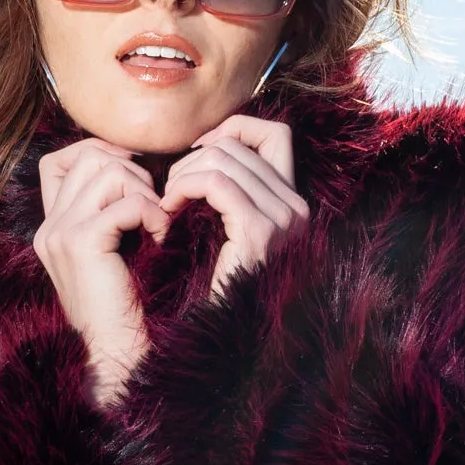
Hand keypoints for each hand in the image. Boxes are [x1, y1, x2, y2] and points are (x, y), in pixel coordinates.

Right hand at [34, 138, 169, 406]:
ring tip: (156, 226)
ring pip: (107, 171)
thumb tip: (139, 170)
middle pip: (89, 157)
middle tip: (154, 210)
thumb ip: (112, 215)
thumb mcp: (114, 254)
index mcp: (51, 228)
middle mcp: (48, 227)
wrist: (118, 356)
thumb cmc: (128, 310)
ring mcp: (60, 234)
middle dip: (133, 173)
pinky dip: (151, 213)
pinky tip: (159, 239)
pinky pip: (125, 201)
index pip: (58, 160)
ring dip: (144, 191)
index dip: (99, 155)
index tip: (135, 181)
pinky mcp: (81, 243)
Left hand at [161, 115, 308, 299]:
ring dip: (183, 175)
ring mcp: (283, 219)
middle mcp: (297, 207)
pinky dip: (183, 188)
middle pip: (239, 145)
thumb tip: (207, 146)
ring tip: (167, 202)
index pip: (276, 134)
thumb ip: (230, 191)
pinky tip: (168, 210)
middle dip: (193, 160)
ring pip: (223, 159)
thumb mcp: (227, 229)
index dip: (235, 130)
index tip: (199, 155)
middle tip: (170, 191)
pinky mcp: (259, 231)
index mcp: (294, 203)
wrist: (221, 334)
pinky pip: (215, 183)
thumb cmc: (215, 285)